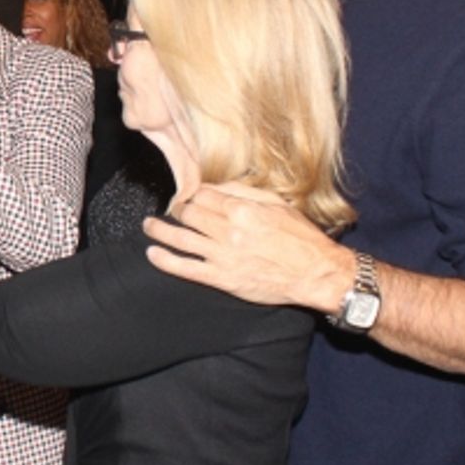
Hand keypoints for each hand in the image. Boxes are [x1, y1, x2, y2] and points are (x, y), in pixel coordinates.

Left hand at [141, 181, 351, 311]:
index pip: (203, 195)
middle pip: (189, 213)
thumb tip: (219, 186)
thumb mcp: (278, 205)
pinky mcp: (222, 278)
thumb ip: (245, 193)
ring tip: (148, 226)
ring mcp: (222, 256)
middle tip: (171, 209)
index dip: (193, 194)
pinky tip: (153, 254)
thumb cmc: (301, 239)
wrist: (316, 273)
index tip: (189, 195)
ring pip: (180, 238)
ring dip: (159, 230)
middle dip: (177, 209)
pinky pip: (186, 268)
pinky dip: (165, 261)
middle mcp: (228, 231)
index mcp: (242, 210)